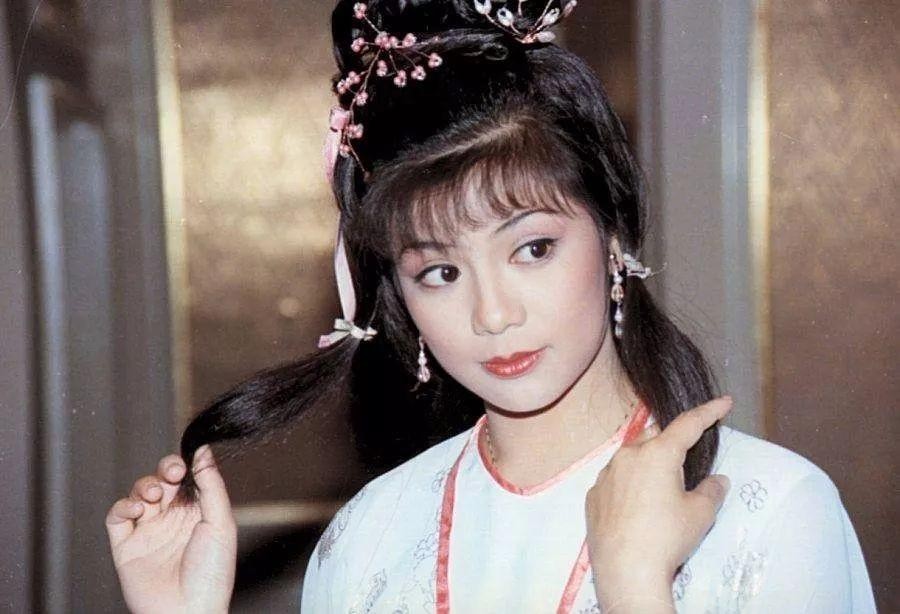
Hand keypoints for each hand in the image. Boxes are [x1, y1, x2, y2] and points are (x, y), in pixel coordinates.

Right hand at [105, 445, 236, 613]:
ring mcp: (149, 532)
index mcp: (198, 512)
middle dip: (165, 470)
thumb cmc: (211, 574)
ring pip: (138, 494)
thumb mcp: (220, 523)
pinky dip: (123, 506)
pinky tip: (136, 509)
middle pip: (162, 481)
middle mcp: (173, 519)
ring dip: (144, 486)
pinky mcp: (126, 546)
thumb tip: (205, 451)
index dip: (185, 465)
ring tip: (152, 495)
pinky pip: (117, 518)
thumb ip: (212, 485)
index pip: (188, 478)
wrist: (187, 612)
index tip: (187, 458)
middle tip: (172, 471)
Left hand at [585, 397, 732, 610]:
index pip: (688, 424)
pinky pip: (615, 480)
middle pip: (655, 437)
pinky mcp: (593, 496)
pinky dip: (629, 485)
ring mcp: (606, 475)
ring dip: (648, 465)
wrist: (626, 570)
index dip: (708, 412)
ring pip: (631, 458)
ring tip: (660, 492)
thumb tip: (717, 481)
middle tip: (686, 463)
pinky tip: (637, 508)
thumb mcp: (700, 514)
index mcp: (657, 454)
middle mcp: (627, 456)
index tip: (724, 402)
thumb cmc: (667, 537)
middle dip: (672, 443)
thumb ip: (711, 491)